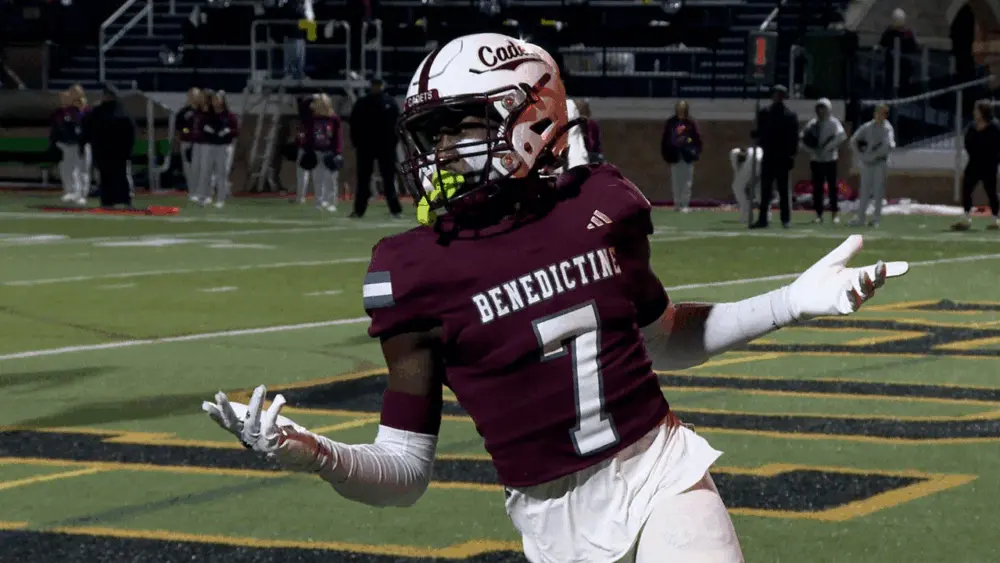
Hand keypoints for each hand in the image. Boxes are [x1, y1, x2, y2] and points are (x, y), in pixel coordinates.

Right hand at [202, 385, 303, 448]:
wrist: (304, 452)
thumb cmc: (279, 434)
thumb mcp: (261, 421)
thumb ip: (245, 413)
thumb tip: (225, 403)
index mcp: (244, 433)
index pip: (227, 423)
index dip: (216, 415)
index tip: (205, 404)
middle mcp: (249, 439)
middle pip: (233, 424)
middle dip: (225, 410)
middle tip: (218, 394)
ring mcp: (260, 443)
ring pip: (252, 422)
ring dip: (255, 404)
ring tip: (261, 387)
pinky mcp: (273, 443)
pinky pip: (270, 426)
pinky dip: (274, 410)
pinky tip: (280, 399)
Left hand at [785, 235, 908, 320]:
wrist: (798, 295)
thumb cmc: (816, 278)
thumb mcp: (833, 261)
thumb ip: (847, 250)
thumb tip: (860, 236)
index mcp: (856, 276)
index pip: (877, 273)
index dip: (891, 269)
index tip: (906, 266)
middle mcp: (857, 289)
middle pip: (874, 284)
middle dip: (879, 276)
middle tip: (881, 266)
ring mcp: (850, 299)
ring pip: (864, 294)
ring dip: (865, 284)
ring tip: (862, 274)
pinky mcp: (840, 308)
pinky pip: (850, 305)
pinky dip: (852, 296)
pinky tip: (849, 287)